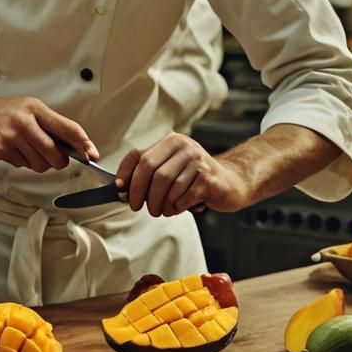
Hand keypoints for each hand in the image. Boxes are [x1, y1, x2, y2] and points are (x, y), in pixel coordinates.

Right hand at [0, 95, 95, 172]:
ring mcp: (12, 136)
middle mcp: (25, 121)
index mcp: (36, 109)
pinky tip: (12, 149)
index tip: (92, 154)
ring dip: (36, 162)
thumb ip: (51, 125)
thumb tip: (75, 147)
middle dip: (57, 161)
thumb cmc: (7, 112)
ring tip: (25, 148)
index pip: (67, 128)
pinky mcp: (1, 149)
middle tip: (51, 156)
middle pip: (55, 154)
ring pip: (39, 164)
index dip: (83, 143)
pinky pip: (22, 166)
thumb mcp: (31, 109)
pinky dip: (20, 162)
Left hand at [115, 133, 247, 216]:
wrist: (231, 183)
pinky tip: (177, 208)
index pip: (138, 154)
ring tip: (161, 210)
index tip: (119, 189)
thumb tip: (121, 188)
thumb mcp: (172, 168)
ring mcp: (198, 161)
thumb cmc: (195, 178)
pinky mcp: (208, 179)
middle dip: (139, 192)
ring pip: (166, 186)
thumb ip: (150, 173)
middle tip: (137, 207)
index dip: (125, 173)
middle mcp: (184, 147)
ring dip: (159, 204)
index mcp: (171, 142)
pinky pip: (182, 197)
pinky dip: (175, 207)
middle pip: (150, 170)